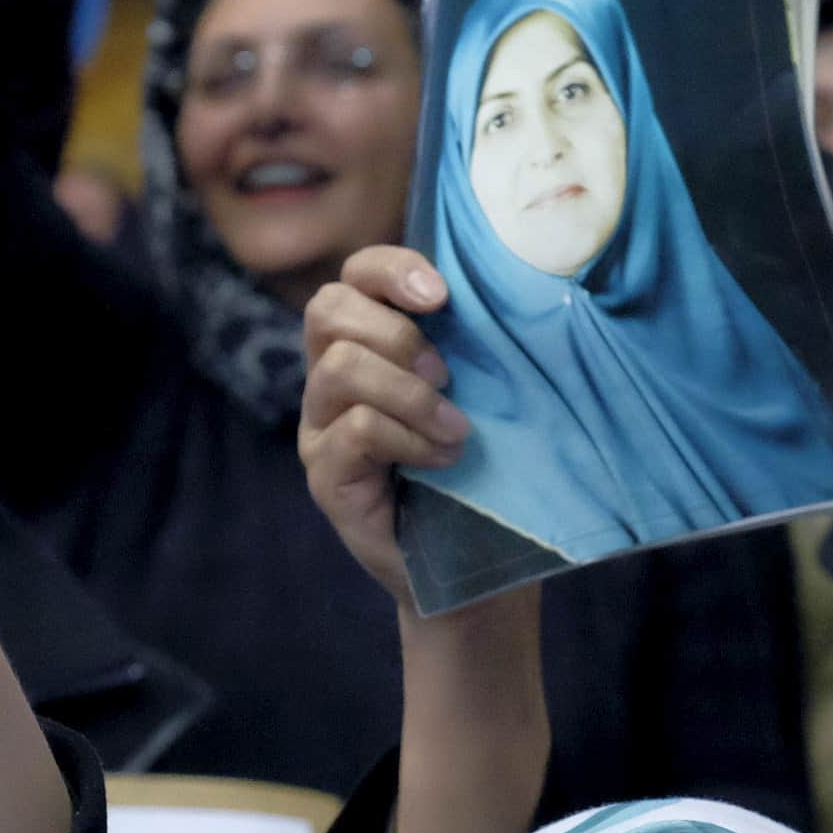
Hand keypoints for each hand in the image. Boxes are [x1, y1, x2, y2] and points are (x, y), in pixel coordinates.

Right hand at [299, 246, 467, 612]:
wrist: (468, 562)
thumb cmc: (477, 470)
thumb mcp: (478, 395)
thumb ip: (471, 345)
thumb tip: (514, 291)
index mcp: (365, 344)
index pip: (354, 276)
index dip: (392, 269)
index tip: (444, 296)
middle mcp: (329, 378)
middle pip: (328, 309)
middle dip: (398, 333)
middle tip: (448, 375)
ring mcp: (319, 427)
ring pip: (340, 368)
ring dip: (410, 393)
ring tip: (455, 428)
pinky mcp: (324, 475)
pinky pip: (355, 430)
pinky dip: (408, 439)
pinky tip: (443, 460)